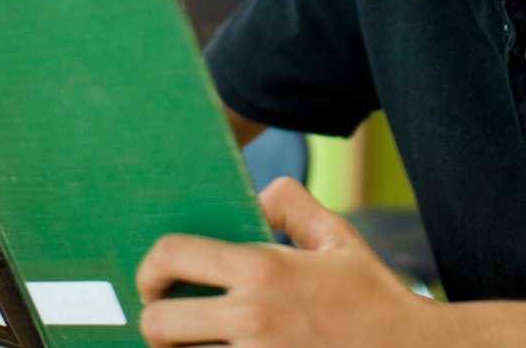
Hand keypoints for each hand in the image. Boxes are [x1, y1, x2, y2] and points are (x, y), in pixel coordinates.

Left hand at [135, 177, 439, 346]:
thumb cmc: (375, 300)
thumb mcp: (340, 240)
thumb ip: (295, 207)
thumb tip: (260, 196)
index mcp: (262, 269)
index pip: (173, 256)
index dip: (150, 270)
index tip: (153, 285)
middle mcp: (252, 317)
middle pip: (159, 324)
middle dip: (156, 326)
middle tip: (170, 329)